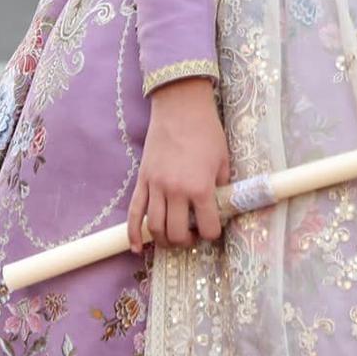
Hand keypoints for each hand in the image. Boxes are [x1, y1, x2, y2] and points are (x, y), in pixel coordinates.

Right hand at [127, 77, 230, 253]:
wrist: (180, 107)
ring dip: (164, 240)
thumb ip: (222, 186)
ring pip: (155, 227)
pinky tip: (136, 248)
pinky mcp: (142, 180)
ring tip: (172, 239)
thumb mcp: (223, 159)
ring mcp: (156, 186)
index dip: (213, 233)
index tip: (214, 228)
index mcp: (200, 187)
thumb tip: (220, 205)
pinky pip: (134, 212)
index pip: (208, 227)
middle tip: (193, 235)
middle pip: (177, 233)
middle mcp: (176, 191)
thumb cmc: (206, 131)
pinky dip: (133, 233)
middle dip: (187, 241)